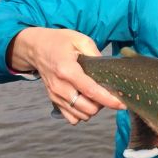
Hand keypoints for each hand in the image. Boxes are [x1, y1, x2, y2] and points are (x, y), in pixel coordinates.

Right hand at [8, 27, 125, 124]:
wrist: (35, 47)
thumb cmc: (59, 42)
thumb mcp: (80, 40)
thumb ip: (95, 54)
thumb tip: (109, 69)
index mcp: (67, 70)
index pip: (91, 91)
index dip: (108, 100)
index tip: (122, 104)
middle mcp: (60, 87)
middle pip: (88, 108)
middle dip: (102, 104)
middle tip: (107, 93)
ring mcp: (55, 95)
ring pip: (81, 115)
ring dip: (93, 109)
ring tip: (96, 96)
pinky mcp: (53, 100)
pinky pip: (71, 117)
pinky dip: (81, 113)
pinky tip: (85, 102)